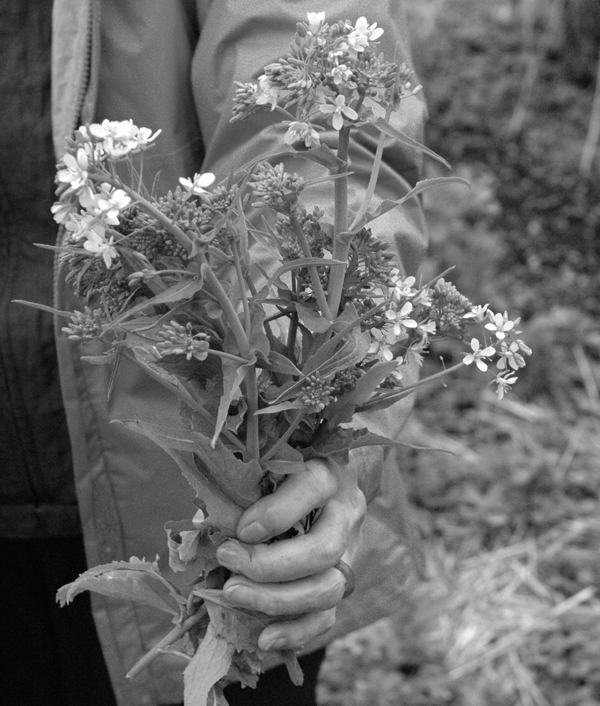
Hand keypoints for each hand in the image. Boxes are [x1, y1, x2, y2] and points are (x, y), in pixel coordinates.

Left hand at [216, 457, 365, 650]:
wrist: (327, 485)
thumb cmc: (284, 473)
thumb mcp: (269, 468)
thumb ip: (245, 489)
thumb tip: (207, 526)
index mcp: (329, 472)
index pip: (313, 487)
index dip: (277, 513)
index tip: (241, 530)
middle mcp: (346, 512)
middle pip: (323, 550)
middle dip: (270, 565)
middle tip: (229, 562)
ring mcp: (350, 550)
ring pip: (329, 588)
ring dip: (277, 599)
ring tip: (233, 594)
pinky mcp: (343, 580)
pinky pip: (328, 616)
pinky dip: (296, 631)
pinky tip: (264, 638)